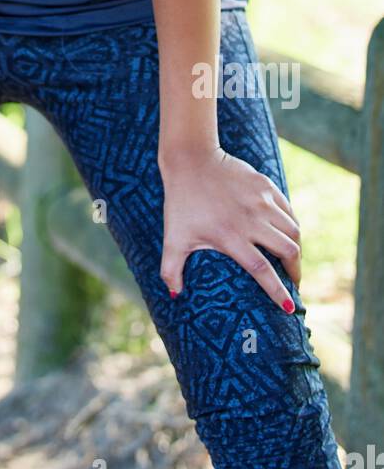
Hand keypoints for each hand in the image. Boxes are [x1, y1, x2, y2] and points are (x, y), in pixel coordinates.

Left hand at [159, 146, 301, 310]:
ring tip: (293, 261)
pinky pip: (288, 211)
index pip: (263, 271)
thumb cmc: (180, 202)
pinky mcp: (265, 186)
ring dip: (296, 250)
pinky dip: (292, 226)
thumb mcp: (173, 237)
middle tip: (294, 283)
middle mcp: (251, 219)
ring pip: (292, 231)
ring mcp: (261, 201)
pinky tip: (288, 235)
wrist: (190, 159)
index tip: (289, 308)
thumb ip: (171, 268)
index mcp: (231, 236)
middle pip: (288, 251)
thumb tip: (175, 295)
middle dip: (295, 272)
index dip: (278, 292)